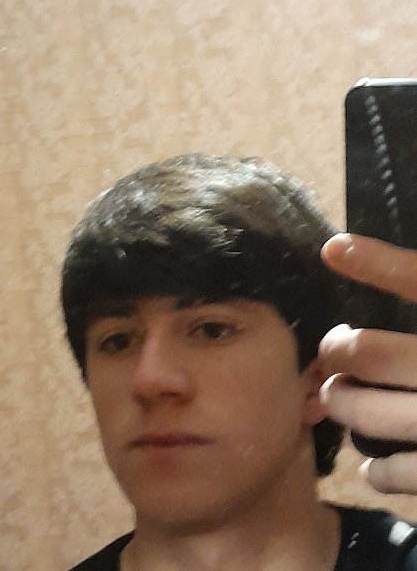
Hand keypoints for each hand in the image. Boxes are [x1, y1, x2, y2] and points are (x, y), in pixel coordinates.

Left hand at [318, 233, 416, 494]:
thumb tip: (366, 262)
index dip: (376, 262)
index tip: (333, 249)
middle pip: (368, 354)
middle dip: (337, 350)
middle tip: (332, 349)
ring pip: (365, 412)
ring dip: (342, 403)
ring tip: (341, 397)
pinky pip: (389, 473)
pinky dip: (374, 468)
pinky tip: (376, 460)